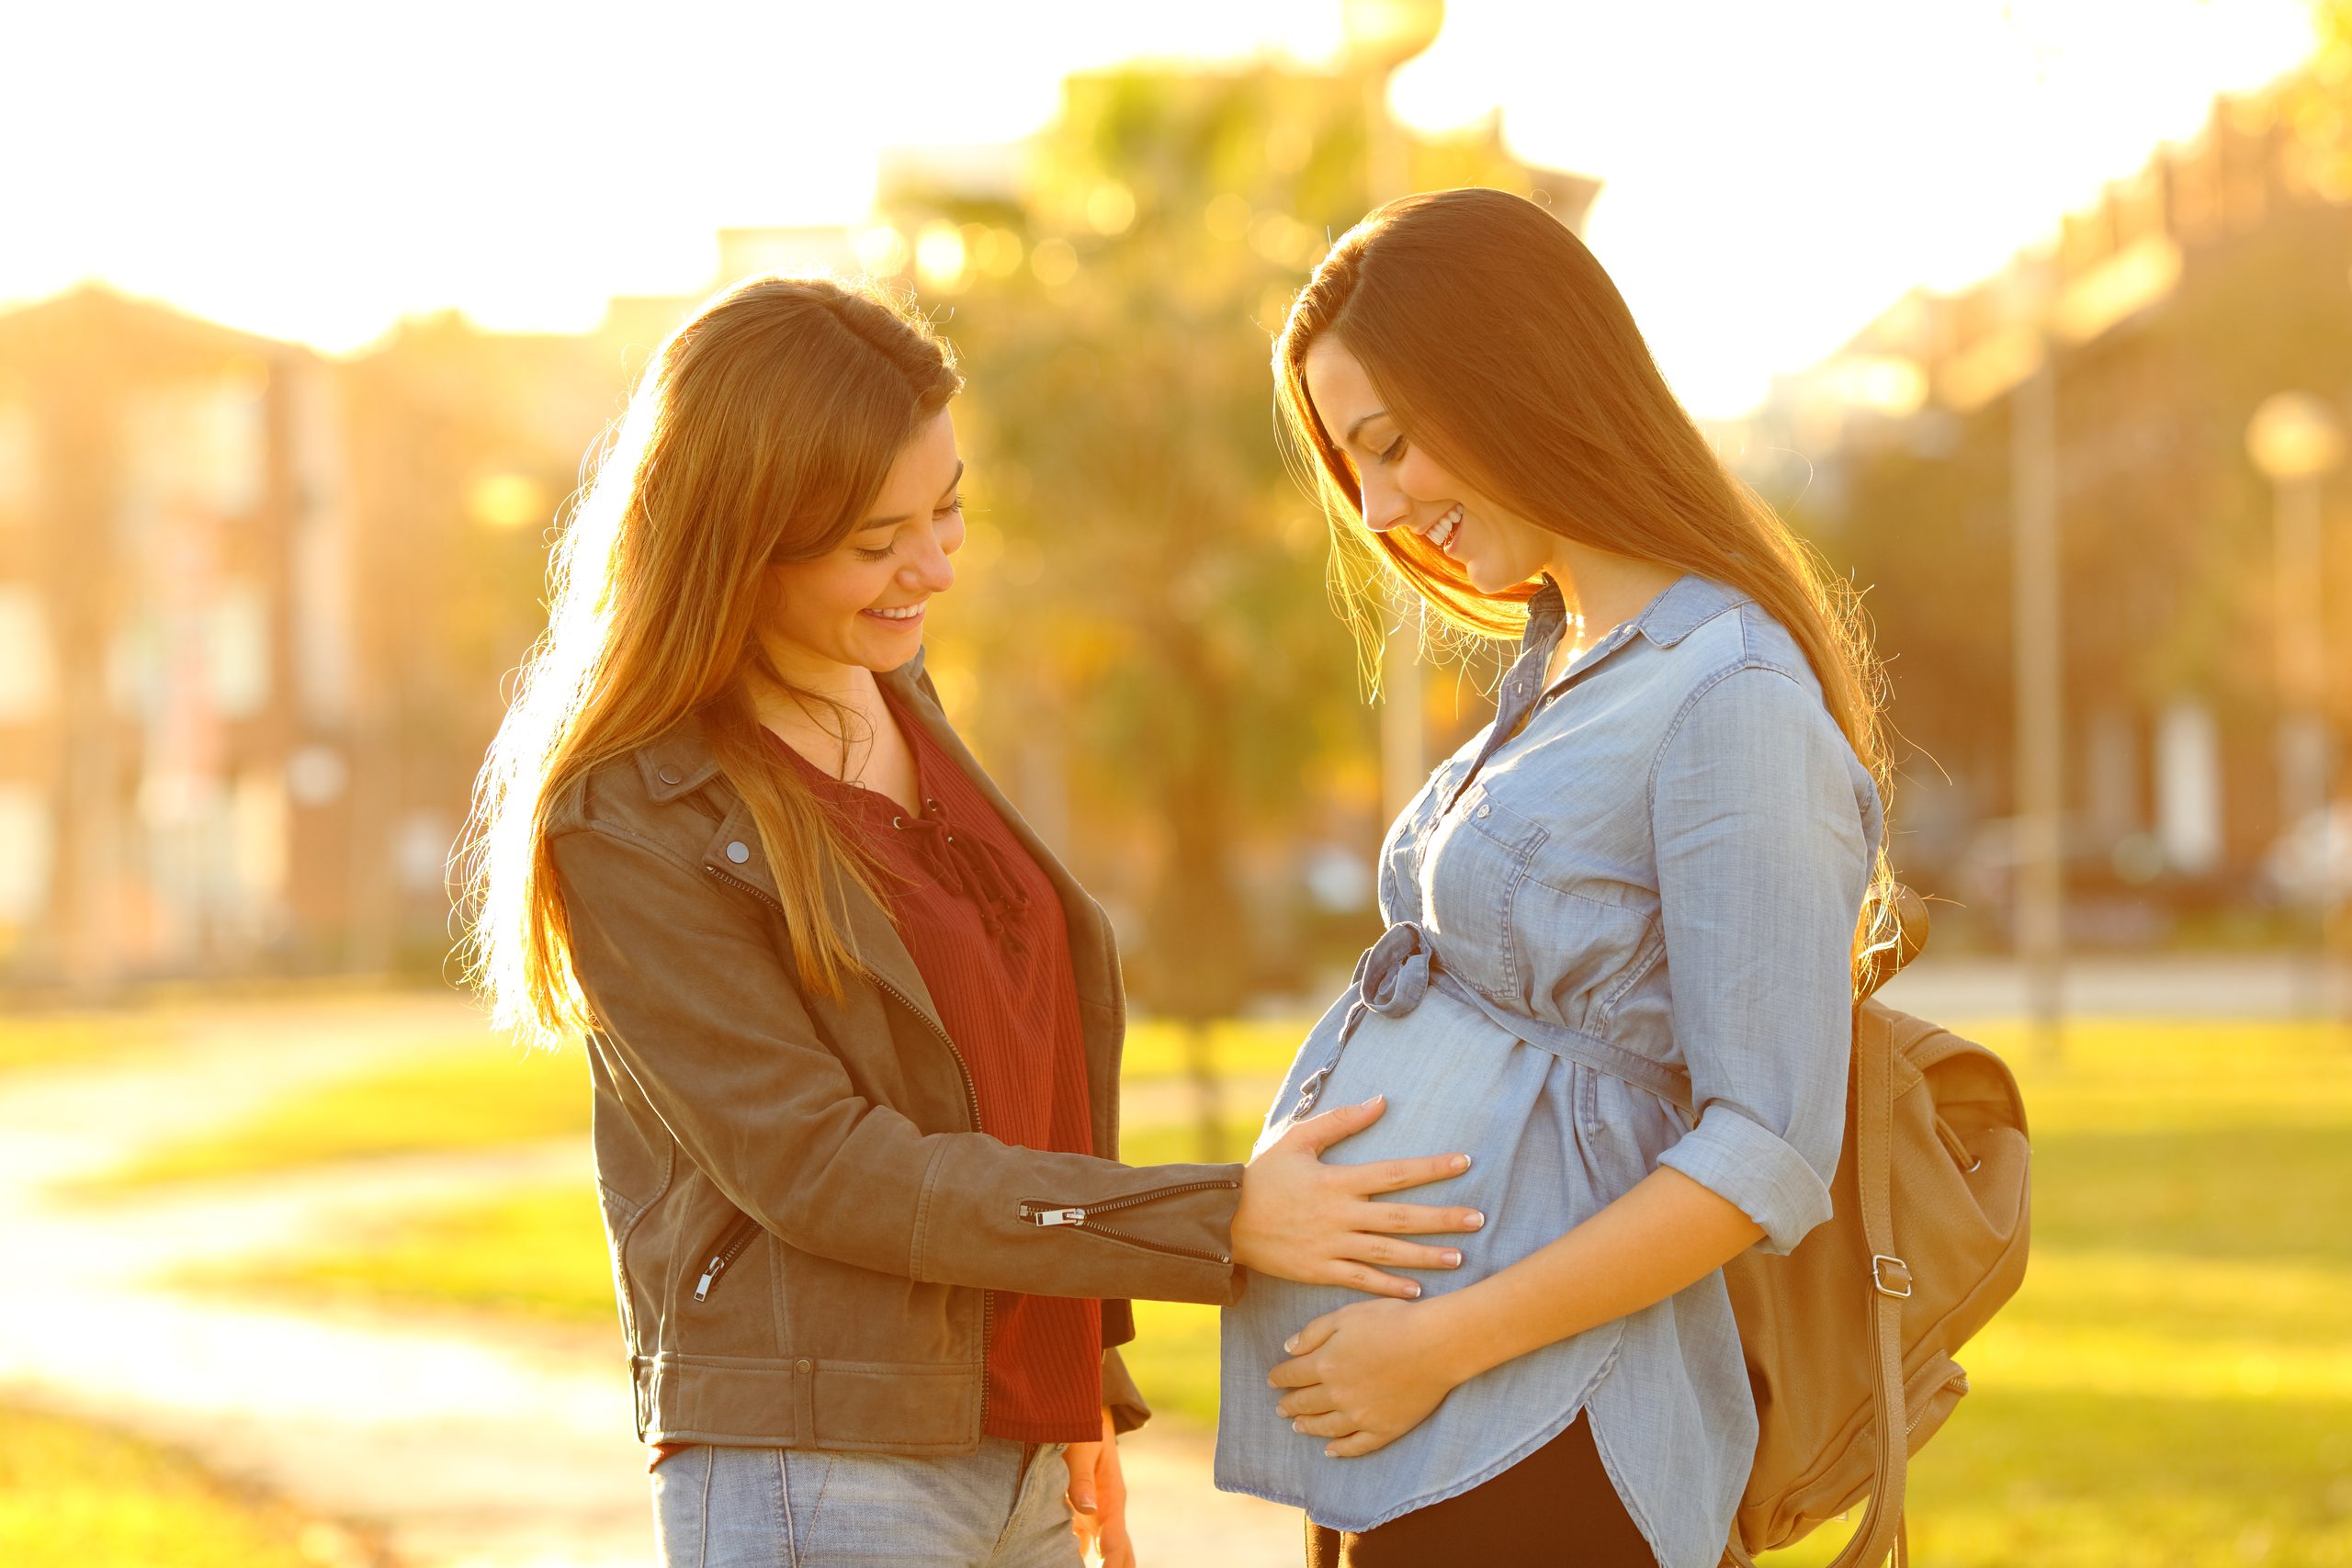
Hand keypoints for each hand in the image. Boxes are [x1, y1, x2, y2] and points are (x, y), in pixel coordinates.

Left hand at [1063, 1408, 1133, 1566]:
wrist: (1085, 1408)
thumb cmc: (1083, 1425)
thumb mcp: (1082, 1447)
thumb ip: (1081, 1478)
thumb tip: (1087, 1510)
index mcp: (1112, 1497)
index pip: (1116, 1541)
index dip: (1111, 1563)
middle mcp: (1107, 1510)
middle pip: (1120, 1553)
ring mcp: (1095, 1513)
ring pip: (1102, 1552)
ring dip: (1097, 1566)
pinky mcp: (1080, 1511)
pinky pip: (1082, 1542)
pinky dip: (1077, 1556)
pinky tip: (1058, 1562)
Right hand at [1231, 1094, 1482, 1299]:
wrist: (1225, 1221)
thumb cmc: (1263, 1176)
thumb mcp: (1297, 1140)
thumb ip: (1340, 1121)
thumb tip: (1380, 1101)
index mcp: (1338, 1181)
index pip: (1395, 1173)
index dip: (1431, 1168)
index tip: (1465, 1163)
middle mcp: (1340, 1215)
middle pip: (1401, 1217)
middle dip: (1442, 1219)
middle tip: (1479, 1219)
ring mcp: (1331, 1246)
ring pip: (1388, 1254)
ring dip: (1425, 1256)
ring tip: (1459, 1257)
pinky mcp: (1320, 1270)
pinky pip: (1361, 1281)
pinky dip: (1389, 1288)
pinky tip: (1417, 1292)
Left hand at [1269, 1296, 1470, 1457]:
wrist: (1436, 1345)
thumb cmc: (1392, 1321)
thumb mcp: (1346, 1315)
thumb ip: (1314, 1332)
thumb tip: (1288, 1349)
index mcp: (1325, 1363)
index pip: (1293, 1374)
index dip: (1279, 1377)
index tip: (1272, 1380)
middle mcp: (1337, 1394)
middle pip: (1305, 1402)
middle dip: (1290, 1404)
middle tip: (1280, 1408)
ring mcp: (1360, 1416)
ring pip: (1326, 1427)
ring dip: (1309, 1427)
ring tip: (1298, 1428)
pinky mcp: (1384, 1429)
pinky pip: (1356, 1446)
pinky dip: (1341, 1450)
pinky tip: (1331, 1451)